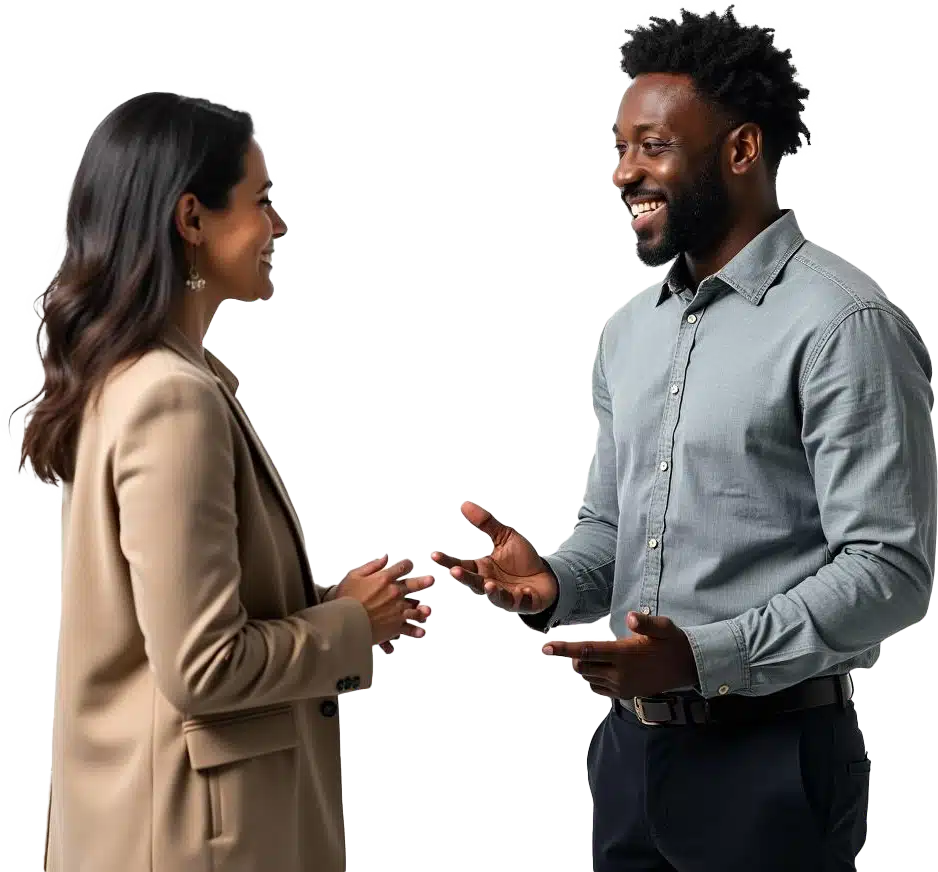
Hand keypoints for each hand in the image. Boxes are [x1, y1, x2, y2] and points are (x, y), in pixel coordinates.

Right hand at [332, 554, 433, 653]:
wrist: (342, 622)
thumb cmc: (344, 598)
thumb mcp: (354, 576)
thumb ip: (372, 566)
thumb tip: (386, 557)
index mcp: (385, 579)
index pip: (403, 566)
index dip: (407, 564)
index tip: (408, 565)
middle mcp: (394, 593)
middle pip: (415, 584)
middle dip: (424, 581)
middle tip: (431, 580)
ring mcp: (397, 610)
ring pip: (416, 608)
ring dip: (423, 609)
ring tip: (427, 610)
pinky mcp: (395, 626)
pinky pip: (410, 628)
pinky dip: (416, 630)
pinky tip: (421, 631)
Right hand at [431, 500, 558, 614]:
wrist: (547, 575)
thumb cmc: (522, 559)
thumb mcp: (505, 536)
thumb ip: (485, 524)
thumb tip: (464, 504)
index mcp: (483, 569)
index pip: (462, 565)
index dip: (448, 561)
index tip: (434, 555)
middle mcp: (490, 583)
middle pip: (474, 582)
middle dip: (465, 578)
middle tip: (454, 571)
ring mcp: (505, 595)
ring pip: (495, 596)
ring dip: (492, 592)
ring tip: (489, 585)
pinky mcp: (523, 602)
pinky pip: (519, 602)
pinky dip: (519, 598)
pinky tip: (522, 591)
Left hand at [541, 612, 698, 698]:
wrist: (688, 668)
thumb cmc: (673, 642)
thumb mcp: (664, 626)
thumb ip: (646, 622)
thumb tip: (632, 617)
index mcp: (625, 655)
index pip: (587, 650)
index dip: (564, 648)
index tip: (545, 647)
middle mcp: (620, 674)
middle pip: (582, 665)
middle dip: (576, 654)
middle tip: (582, 644)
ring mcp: (622, 687)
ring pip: (588, 677)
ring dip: (585, 665)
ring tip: (597, 654)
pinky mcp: (624, 694)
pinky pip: (597, 687)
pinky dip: (593, 676)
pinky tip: (603, 666)